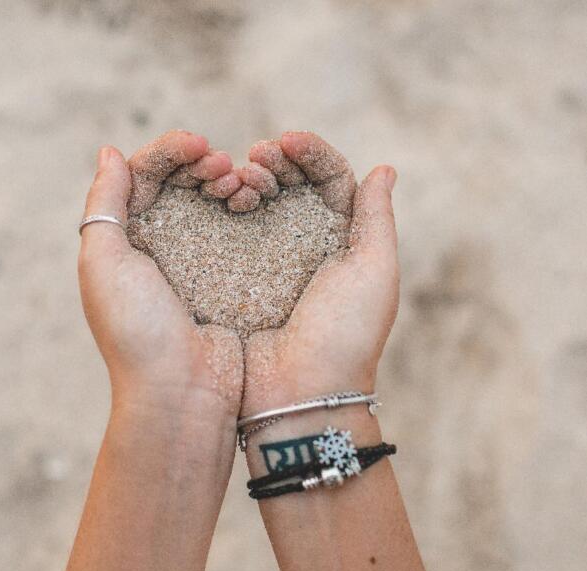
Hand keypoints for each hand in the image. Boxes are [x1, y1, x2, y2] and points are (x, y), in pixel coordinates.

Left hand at [78, 131, 243, 419]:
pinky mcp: (227, 276)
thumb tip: (109, 152)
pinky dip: (242, 205)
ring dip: (223, 179)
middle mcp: (157, 246)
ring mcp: (195, 261)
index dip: (168, 151)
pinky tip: (251, 199)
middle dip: (199, 162)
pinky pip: (235, 228)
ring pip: (209, 201)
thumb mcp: (103, 262)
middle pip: (179, 183)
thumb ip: (104, 204)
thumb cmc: (136, 330)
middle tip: (220, 164)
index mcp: (123, 240)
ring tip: (237, 180)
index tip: (198, 144)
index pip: (144, 175)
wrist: (182, 391)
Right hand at [242, 132, 398, 414]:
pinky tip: (223, 195)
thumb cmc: (345, 334)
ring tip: (239, 175)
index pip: (331, 180)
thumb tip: (384, 168)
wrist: (299, 392)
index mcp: (344, 241)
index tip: (288, 139)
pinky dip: (227, 205)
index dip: (311, 154)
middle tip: (258, 154)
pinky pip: (231, 230)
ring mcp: (269, 261)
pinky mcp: (237, 276)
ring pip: (259, 202)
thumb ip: (376, 218)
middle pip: (292, 186)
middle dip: (277, 161)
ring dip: (250, 177)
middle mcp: (307, 246)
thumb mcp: (374, 271)